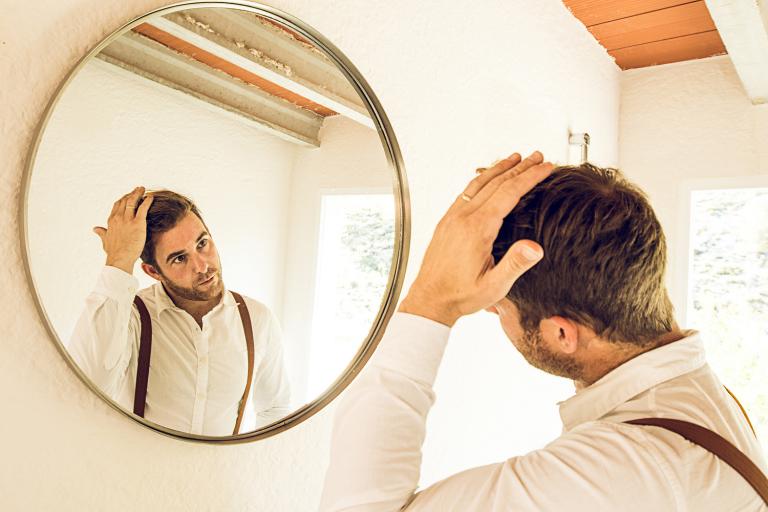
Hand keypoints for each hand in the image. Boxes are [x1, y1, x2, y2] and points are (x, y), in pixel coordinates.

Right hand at [93, 187, 153, 273]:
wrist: (119, 259)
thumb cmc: (113, 252)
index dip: (123, 198)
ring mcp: (127, 220)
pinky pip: (143, 208)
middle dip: (131, 193)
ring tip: (143, 189)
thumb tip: (95, 228)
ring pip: (132, 201)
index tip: (128, 195)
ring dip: (138, 193)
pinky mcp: (138, 223)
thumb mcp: (105, 240)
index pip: (116, 205)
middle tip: (138, 189)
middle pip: (124, 200)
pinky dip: (147, 201)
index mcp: (111, 221)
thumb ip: (101, 233)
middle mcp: (118, 218)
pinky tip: (151, 197)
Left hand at [398, 151, 553, 325]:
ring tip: (515, 158)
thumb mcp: (493, 286)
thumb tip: (536, 248)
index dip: (530, 177)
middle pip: (496, 182)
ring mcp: (452, 217)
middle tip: (538, 156)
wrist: (429, 300)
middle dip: (520, 167)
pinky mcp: (446, 222)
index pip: (509, 192)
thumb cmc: (460, 296)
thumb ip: (515, 265)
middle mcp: (463, 218)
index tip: (546, 167)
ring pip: (478, 183)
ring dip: (499, 169)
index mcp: (477, 229)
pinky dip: (482, 179)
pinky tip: (488, 180)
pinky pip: (466, 192)